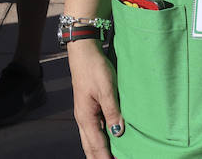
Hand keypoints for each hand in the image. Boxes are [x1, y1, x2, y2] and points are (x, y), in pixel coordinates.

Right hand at [69, 39, 123, 156]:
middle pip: (90, 147)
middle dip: (99, 158)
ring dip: (98, 151)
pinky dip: (99, 140)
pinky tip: (106, 140)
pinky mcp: (88, 107)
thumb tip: (117, 132)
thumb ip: (112, 111)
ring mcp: (85, 114)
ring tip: (107, 158)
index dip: (106, 158)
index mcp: (86, 117)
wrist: (84, 52)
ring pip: (90, 140)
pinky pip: (93, 130)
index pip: (97, 145)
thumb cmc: (94, 68)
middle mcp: (83, 119)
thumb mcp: (106, 88)